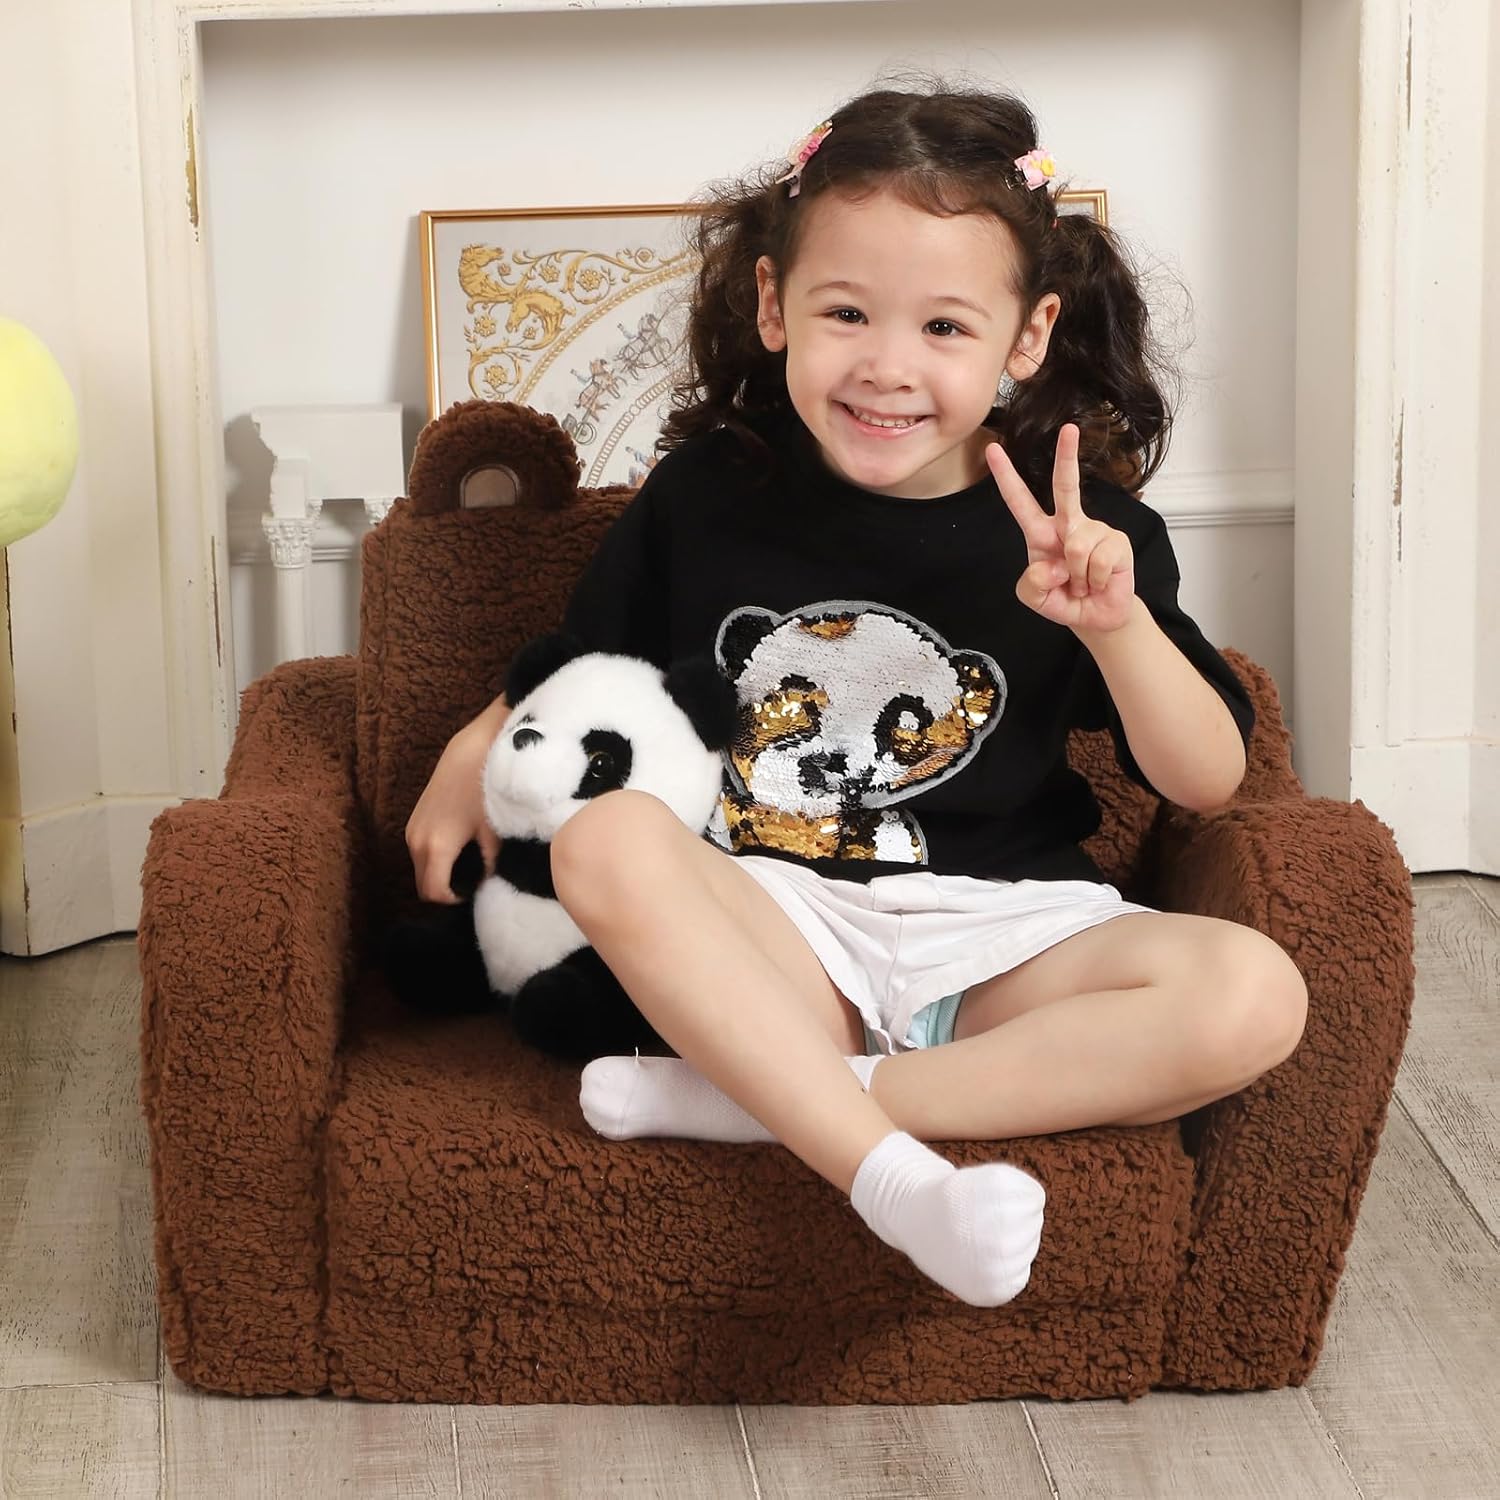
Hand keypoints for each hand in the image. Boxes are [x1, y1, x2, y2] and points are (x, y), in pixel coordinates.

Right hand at [405, 716, 502, 903]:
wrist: (468, 752)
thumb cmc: (484, 789)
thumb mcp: (493, 831)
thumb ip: (488, 863)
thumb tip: (487, 882)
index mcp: (436, 847)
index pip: (435, 893)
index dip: (453, 900)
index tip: (473, 893)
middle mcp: (416, 842)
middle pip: (422, 885)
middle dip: (445, 890)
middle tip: (472, 882)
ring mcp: (411, 830)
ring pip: (419, 869)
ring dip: (438, 874)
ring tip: (467, 865)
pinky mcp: (412, 821)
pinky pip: (418, 853)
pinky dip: (433, 860)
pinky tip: (457, 848)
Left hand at [986, 423, 1135, 634]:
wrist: (1097, 616)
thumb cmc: (1064, 599)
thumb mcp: (1035, 597)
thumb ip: (1032, 584)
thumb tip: (1053, 564)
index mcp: (1040, 532)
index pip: (1019, 501)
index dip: (1006, 476)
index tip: (994, 449)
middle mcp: (1068, 524)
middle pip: (1065, 486)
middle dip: (1067, 456)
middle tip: (1069, 429)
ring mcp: (1094, 530)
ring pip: (1077, 548)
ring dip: (1077, 577)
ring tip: (1082, 583)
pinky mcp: (1116, 541)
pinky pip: (1098, 560)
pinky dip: (1094, 580)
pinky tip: (1098, 582)